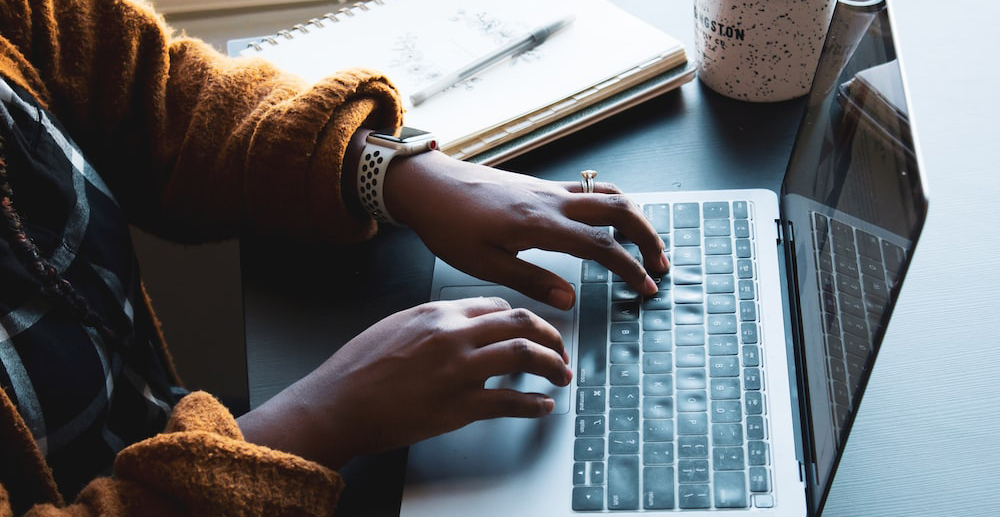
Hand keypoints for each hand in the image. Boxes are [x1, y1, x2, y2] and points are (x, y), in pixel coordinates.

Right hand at [237, 297, 571, 469]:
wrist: (336, 404)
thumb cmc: (357, 369)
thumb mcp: (395, 326)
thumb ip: (433, 322)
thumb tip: (461, 326)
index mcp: (438, 313)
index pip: (497, 306)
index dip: (522, 319)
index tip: (531, 331)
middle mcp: (454, 335)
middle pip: (521, 323)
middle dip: (551, 336)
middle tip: (560, 350)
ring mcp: (459, 370)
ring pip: (525, 355)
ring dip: (553, 365)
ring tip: (562, 375)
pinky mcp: (459, 406)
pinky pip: (510, 402)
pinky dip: (534, 405)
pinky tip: (542, 407)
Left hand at [385, 151, 669, 308]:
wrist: (428, 185)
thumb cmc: (449, 225)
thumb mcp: (484, 264)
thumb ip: (531, 281)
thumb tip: (571, 301)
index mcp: (540, 224)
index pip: (601, 246)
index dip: (629, 268)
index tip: (646, 288)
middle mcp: (552, 201)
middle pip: (619, 209)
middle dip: (648, 236)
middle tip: (660, 264)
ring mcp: (548, 189)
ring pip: (608, 194)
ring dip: (634, 217)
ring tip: (645, 244)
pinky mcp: (541, 186)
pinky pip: (589, 190)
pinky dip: (612, 205)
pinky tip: (610, 223)